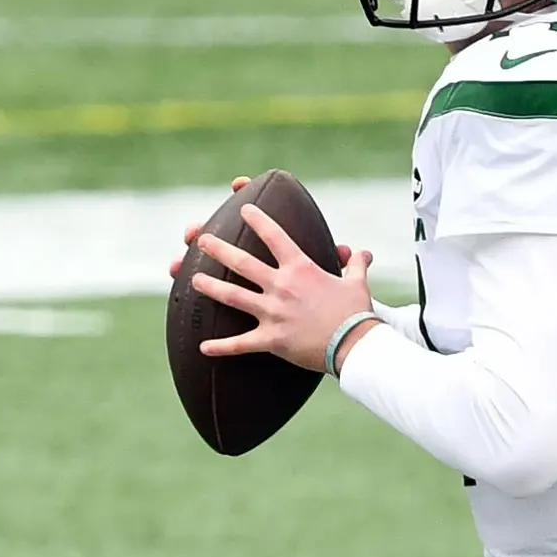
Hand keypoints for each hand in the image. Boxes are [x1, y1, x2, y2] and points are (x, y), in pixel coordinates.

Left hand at [182, 184, 377, 375]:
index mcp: (300, 268)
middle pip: (242, 262)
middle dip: (218, 249)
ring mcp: (273, 312)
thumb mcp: (357, 284)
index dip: (258, 220)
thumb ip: (355, 265)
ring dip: (210, 288)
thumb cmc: (356, 312)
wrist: (354, 344)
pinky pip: (240, 343)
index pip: (275, 236)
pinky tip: (203, 347)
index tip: (244, 209)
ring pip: (233, 296)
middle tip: (201, 240)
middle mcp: (281, 286)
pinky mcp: (271, 339)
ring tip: (193, 280)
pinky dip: (221, 347)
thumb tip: (363, 254)